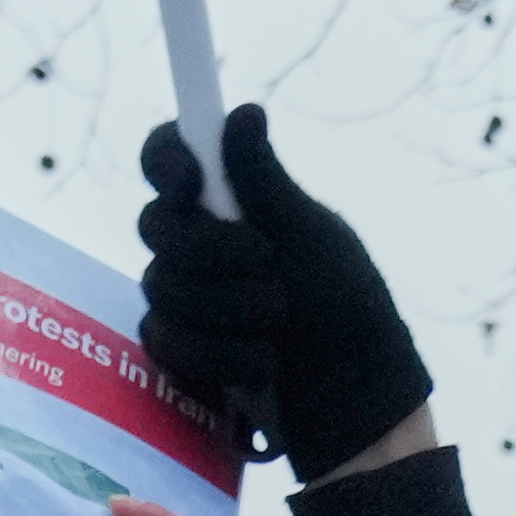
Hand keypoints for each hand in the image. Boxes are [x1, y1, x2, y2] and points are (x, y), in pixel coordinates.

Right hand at [136, 104, 433, 480]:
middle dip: (211, 249)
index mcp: (231, 204)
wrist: (360, 404)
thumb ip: (268, 183)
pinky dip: (216, 353)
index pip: (170, 159)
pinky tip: (261, 362)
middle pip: (155, 224)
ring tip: (278, 325)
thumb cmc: (349, 314)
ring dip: (225, 306)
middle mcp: (200, 245)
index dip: (166, 161)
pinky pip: (163, 339)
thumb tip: (243, 111)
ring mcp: (186, 297)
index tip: (192, 181)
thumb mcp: (316, 242)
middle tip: (267, 263)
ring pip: (158, 284)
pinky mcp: (182, 350)